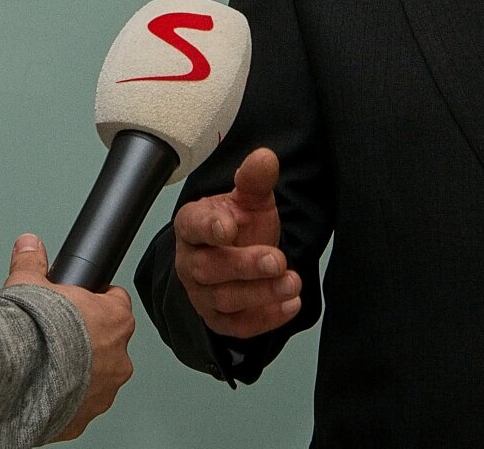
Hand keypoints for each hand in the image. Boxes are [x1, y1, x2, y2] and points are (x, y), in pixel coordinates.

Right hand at [4, 234, 134, 442]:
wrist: (16, 379)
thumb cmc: (32, 331)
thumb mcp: (29, 283)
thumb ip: (32, 262)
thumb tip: (29, 244)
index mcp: (114, 319)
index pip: (118, 301)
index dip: (99, 298)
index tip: (83, 300)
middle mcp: (118, 357)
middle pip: (110, 341)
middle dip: (89, 338)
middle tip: (60, 333)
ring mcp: (104, 391)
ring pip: (98, 376)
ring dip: (80, 371)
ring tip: (49, 363)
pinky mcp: (84, 418)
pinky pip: (80, 404)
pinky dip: (67, 399)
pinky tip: (44, 388)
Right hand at [173, 147, 300, 337]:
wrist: (240, 255)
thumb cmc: (239, 226)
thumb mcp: (250, 199)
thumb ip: (255, 180)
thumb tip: (266, 157)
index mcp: (192, 225)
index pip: (193, 225)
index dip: (209, 226)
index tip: (229, 227)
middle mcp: (190, 262)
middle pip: (209, 268)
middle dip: (244, 266)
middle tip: (276, 259)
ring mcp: (202, 294)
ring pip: (224, 299)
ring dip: (261, 293)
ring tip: (292, 282)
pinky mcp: (219, 320)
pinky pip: (238, 326)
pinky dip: (265, 319)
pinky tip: (290, 305)